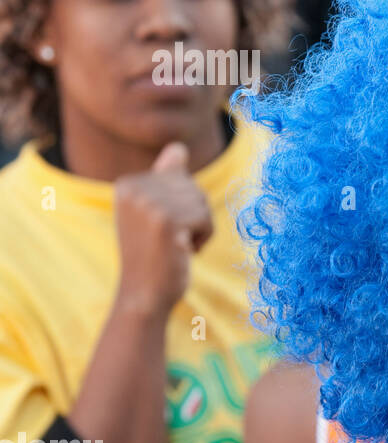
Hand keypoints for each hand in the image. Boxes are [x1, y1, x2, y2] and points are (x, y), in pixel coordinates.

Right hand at [113, 142, 213, 315]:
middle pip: (194, 187)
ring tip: (174, 245)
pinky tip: (181, 251)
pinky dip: (202, 239)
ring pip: (202, 203)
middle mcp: (132, 188)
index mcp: (127, 183)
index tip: (158, 227)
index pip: (181, 175)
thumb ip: (165, 178)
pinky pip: (206, 219)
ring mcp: (148, 203)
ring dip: (199, 228)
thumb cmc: (155, 255)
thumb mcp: (155, 211)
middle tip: (169, 239)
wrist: (143, 295)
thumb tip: (178, 147)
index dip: (182, 204)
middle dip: (193, 216)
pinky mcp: (165, 221)